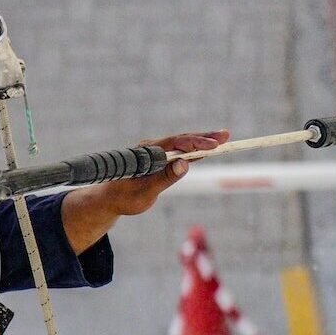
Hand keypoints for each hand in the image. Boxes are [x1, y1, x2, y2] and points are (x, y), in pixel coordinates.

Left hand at [100, 130, 229, 214]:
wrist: (109, 199)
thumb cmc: (125, 197)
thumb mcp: (145, 192)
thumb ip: (165, 178)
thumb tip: (185, 164)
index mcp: (147, 152)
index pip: (175, 143)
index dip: (196, 143)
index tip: (213, 145)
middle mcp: (151, 148)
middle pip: (181, 140)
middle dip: (204, 138)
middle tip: (226, 136)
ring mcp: (155, 152)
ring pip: (182, 144)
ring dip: (202, 142)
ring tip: (223, 139)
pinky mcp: (158, 158)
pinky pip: (179, 152)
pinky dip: (194, 151)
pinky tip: (208, 150)